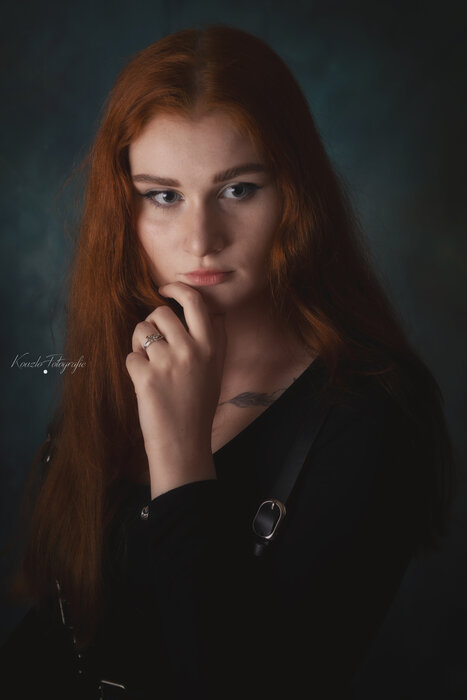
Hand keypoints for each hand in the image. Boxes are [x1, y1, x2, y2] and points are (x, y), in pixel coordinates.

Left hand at [125, 282, 226, 497]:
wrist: (184, 442)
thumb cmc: (198, 404)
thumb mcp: (216, 369)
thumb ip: (214, 339)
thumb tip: (211, 310)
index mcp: (211, 346)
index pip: (195, 301)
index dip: (177, 288)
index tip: (164, 289)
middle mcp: (192, 350)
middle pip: (160, 312)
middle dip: (151, 322)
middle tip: (153, 342)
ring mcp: (168, 363)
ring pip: (141, 331)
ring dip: (139, 344)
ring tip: (150, 365)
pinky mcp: (146, 377)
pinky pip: (130, 356)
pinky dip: (133, 368)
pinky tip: (145, 384)